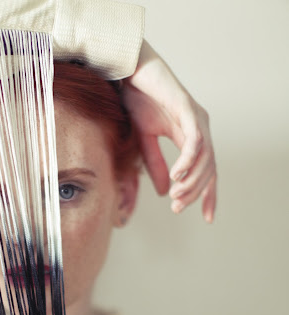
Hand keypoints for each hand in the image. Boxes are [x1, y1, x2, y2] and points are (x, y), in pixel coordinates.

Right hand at [123, 41, 216, 222]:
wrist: (129, 72)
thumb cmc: (137, 100)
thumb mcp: (144, 142)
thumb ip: (156, 166)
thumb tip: (166, 192)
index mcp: (190, 136)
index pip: (207, 170)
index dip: (209, 195)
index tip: (207, 218)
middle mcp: (199, 127)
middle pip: (209, 169)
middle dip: (196, 193)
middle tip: (178, 209)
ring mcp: (196, 117)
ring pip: (205, 158)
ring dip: (192, 181)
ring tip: (177, 197)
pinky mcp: (187, 109)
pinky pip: (195, 141)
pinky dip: (188, 161)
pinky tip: (177, 176)